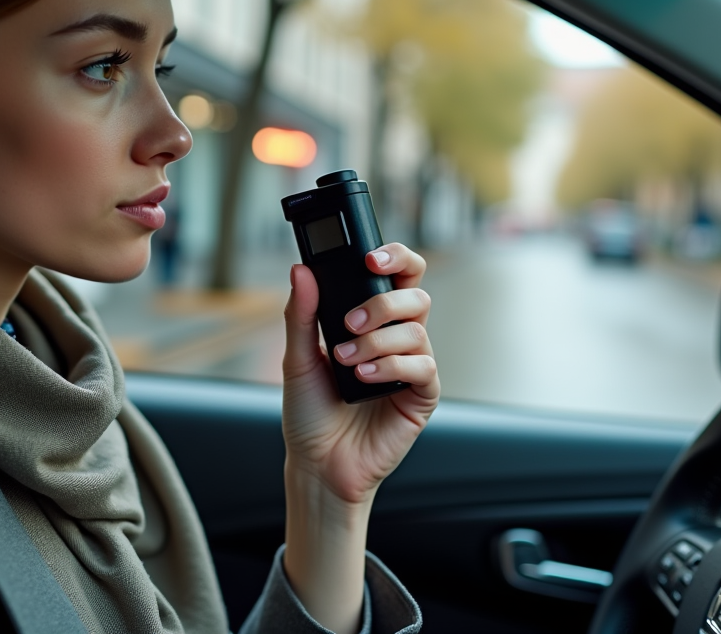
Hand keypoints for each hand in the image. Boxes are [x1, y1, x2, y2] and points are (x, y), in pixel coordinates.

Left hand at [281, 242, 439, 506]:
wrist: (317, 464)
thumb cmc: (310, 413)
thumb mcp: (297, 358)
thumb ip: (301, 314)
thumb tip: (301, 270)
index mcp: (370, 322)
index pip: (396, 276)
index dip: (394, 257)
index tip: (370, 258)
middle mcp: (395, 340)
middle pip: (414, 295)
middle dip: (382, 302)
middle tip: (349, 322)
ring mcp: (411, 367)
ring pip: (416, 330)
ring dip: (377, 341)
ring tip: (347, 362)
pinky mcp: (422, 396)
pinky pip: (423, 366)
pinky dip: (391, 366)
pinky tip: (365, 377)